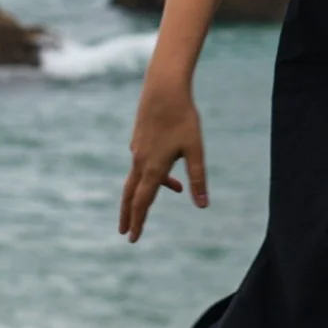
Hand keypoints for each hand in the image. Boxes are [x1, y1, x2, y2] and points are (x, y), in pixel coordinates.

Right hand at [119, 79, 207, 242]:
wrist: (164, 88)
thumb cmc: (183, 118)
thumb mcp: (196, 150)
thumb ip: (198, 178)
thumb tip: (202, 205)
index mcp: (154, 168)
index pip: (143, 203)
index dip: (138, 222)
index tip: (133, 238)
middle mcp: (140, 161)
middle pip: (131, 195)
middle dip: (129, 215)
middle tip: (125, 232)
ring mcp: (137, 149)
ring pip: (137, 177)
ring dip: (146, 190)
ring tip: (173, 188)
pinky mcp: (139, 138)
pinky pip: (142, 161)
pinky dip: (152, 170)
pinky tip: (168, 162)